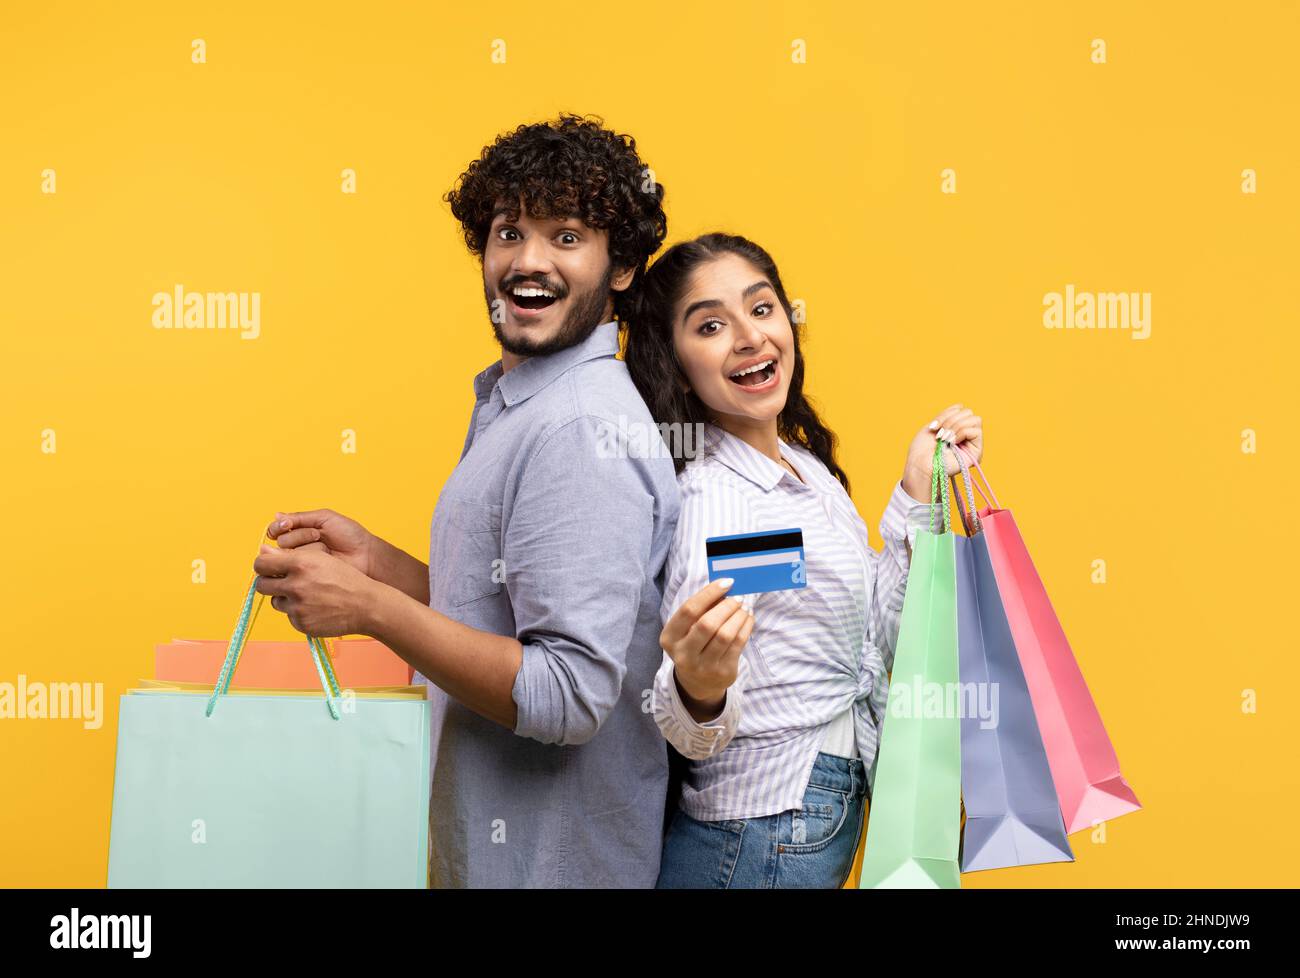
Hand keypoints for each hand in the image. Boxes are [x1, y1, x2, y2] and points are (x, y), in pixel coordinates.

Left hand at [252, 544, 378, 637]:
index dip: (262, 565)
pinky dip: (299, 612)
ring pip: (276, 602)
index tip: (268, 567)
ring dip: (285, 598)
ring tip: (307, 596)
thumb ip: (289, 556)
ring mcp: (297, 607)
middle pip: (261, 585)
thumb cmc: (345, 579)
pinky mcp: (301, 623)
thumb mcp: (321, 559)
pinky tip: (316, 608)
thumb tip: (262, 552)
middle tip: (282, 582)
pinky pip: (290, 616)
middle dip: (269, 583)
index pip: (261, 564)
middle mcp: (295, 585)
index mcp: (300, 564)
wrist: (365, 606)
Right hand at [265, 509, 373, 577]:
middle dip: (300, 536)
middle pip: (281, 542)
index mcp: (300, 531)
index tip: (287, 525)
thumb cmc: (349, 534)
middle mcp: (298, 548)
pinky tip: (324, 559)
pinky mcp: (307, 577)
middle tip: (319, 535)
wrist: (366, 554)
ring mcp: (302, 564)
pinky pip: (298, 569)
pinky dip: (310, 561)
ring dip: (307, 548)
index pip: (276, 529)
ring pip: (288, 555)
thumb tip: (277, 516)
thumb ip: (300, 517)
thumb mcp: (325, 518)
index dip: (278, 527)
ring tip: (326, 548)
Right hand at [659, 580, 754, 715]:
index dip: (709, 593)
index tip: (726, 582)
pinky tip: (747, 618)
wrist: (697, 682)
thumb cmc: (693, 645)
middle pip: (707, 624)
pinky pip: (738, 644)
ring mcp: (703, 667)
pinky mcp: (722, 673)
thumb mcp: (687, 630)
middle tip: (738, 597)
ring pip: (725, 635)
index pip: (688, 610)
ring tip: (744, 606)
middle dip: (726, 606)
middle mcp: (683, 654)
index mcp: (669, 638)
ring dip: (738, 616)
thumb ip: (701, 609)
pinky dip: (746, 626)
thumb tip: (726, 587)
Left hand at [902, 403, 983, 499]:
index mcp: (956, 429)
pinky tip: (951, 442)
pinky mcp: (976, 452)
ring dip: (956, 426)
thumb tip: (960, 406)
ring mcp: (972, 444)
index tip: (933, 426)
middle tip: (940, 433)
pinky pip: (976, 431)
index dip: (947, 414)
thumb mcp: (935, 425)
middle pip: (969, 413)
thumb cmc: (923, 449)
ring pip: (975, 420)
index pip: (961, 410)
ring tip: (944, 438)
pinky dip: (961, 433)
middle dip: (951, 420)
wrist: (920, 465)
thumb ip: (949, 415)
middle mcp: (966, 436)